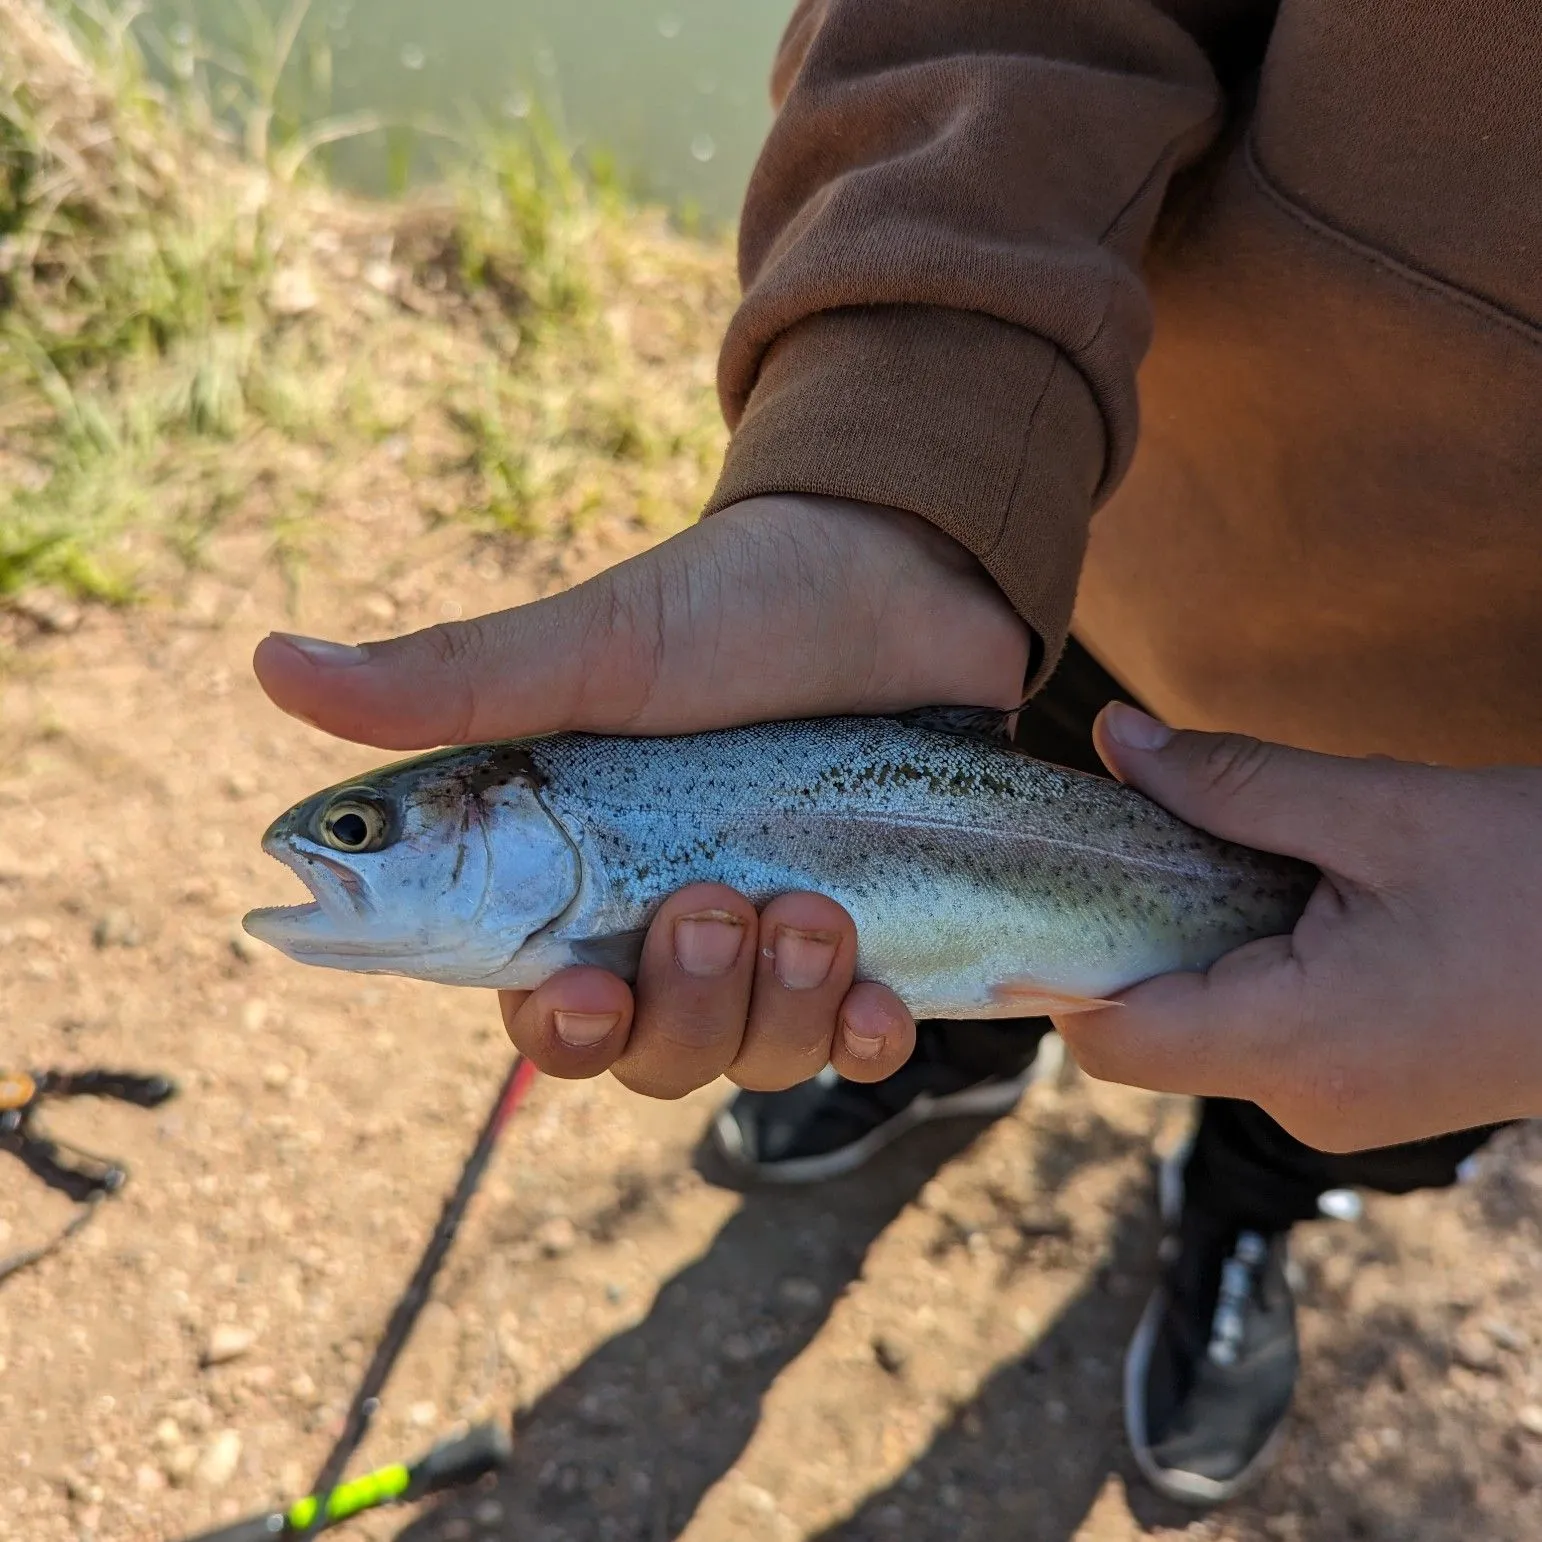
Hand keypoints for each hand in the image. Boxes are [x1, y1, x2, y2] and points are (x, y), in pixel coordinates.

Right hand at [253, 494, 1029, 1097]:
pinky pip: (860, 1049)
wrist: (901, 567)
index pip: (541, 1004)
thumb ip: (452, 686)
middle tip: (715, 905)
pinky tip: (880, 993)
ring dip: (780, 1006)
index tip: (581, 993)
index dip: (557, 1030)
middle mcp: (672, 928)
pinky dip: (866, 1038)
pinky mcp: (877, 940)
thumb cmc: (732, 606)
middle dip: (682, 1006)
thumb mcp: (595, 648)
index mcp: (583, 880)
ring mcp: (777, 943)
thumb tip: (267, 661)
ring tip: (814, 908)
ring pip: (752, 1058)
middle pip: (651, 1055)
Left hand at [1056, 703, 1541, 1152]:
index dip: (1057, 964)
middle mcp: (1303, 1099)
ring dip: (1196, 944)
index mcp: (1295, 1042)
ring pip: (1205, 1028)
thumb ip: (1233, 782)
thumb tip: (1115, 739)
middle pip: (1147, 1031)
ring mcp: (1338, 1105)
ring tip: (1245, 856)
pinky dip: (1249, 965)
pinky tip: (1296, 897)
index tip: (1050, 878)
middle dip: (1131, 935)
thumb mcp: (1384, 810)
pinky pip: (1264, 1032)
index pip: (1107, 1039)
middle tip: (1150, 835)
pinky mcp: (1366, 1088)